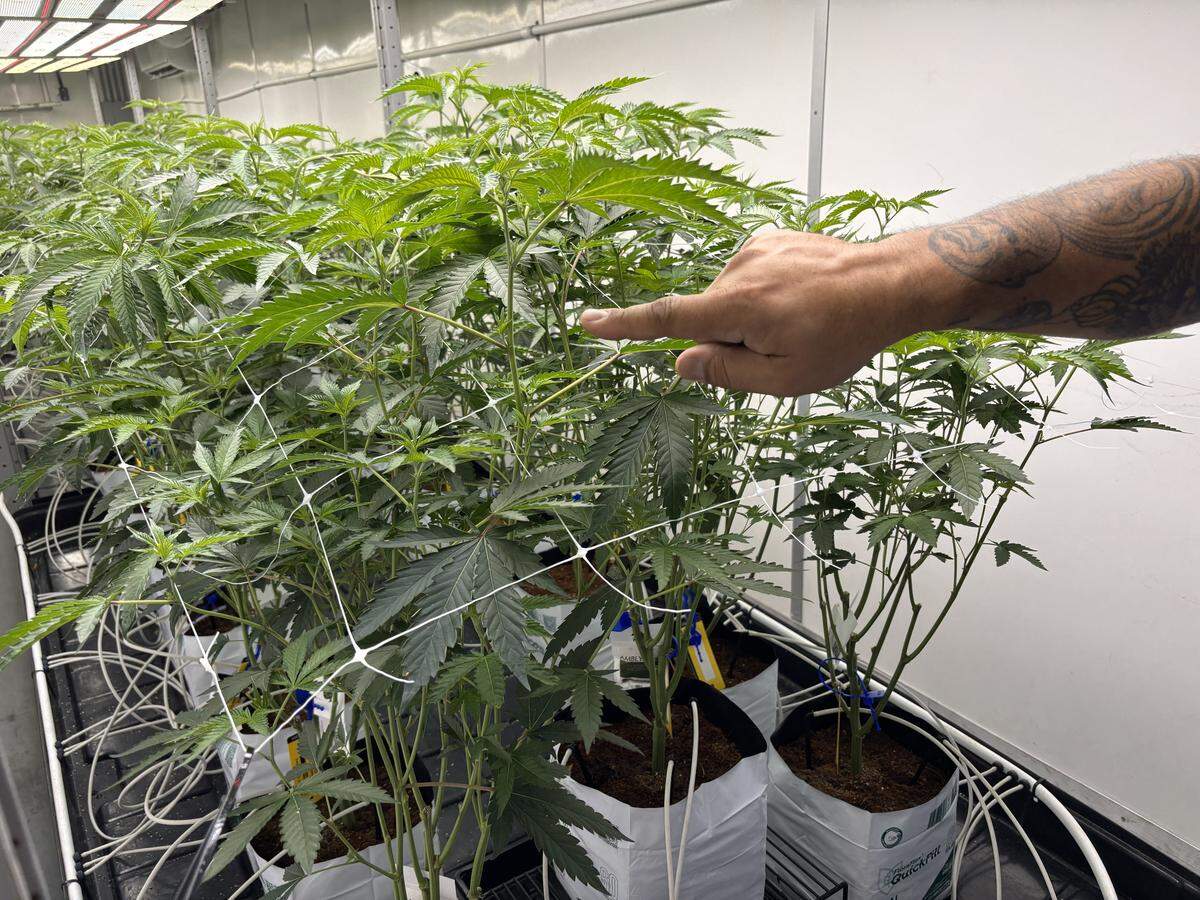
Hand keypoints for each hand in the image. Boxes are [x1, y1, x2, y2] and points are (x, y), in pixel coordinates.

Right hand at [580, 230, 936, 395]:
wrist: (890, 282)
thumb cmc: (844, 336)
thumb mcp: (787, 378)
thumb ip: (727, 373)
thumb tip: (681, 362)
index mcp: (739, 307)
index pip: (667, 319)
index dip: (624, 325)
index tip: (588, 322)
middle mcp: (739, 269)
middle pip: (707, 317)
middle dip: (729, 340)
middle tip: (781, 349)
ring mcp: (755, 248)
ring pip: (729, 299)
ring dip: (750, 317)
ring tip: (799, 321)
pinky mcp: (770, 238)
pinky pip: (748, 277)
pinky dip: (763, 295)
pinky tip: (801, 299)